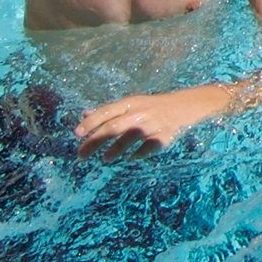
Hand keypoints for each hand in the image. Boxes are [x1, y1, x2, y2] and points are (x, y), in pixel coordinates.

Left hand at [74, 87, 220, 159]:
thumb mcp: (131, 104)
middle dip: (95, 141)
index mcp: (131, 102)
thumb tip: (84, 115)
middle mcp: (140, 112)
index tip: (76, 134)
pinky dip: (137, 154)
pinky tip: (129, 159)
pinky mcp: (163, 137)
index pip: (106, 112)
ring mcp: (152, 125)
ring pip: (129, 138)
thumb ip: (108, 111)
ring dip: (114, 150)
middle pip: (113, 127)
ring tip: (104, 159)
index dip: (91, 123)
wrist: (185, 106)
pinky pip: (147, 148)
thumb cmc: (152, 106)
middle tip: (81, 155)